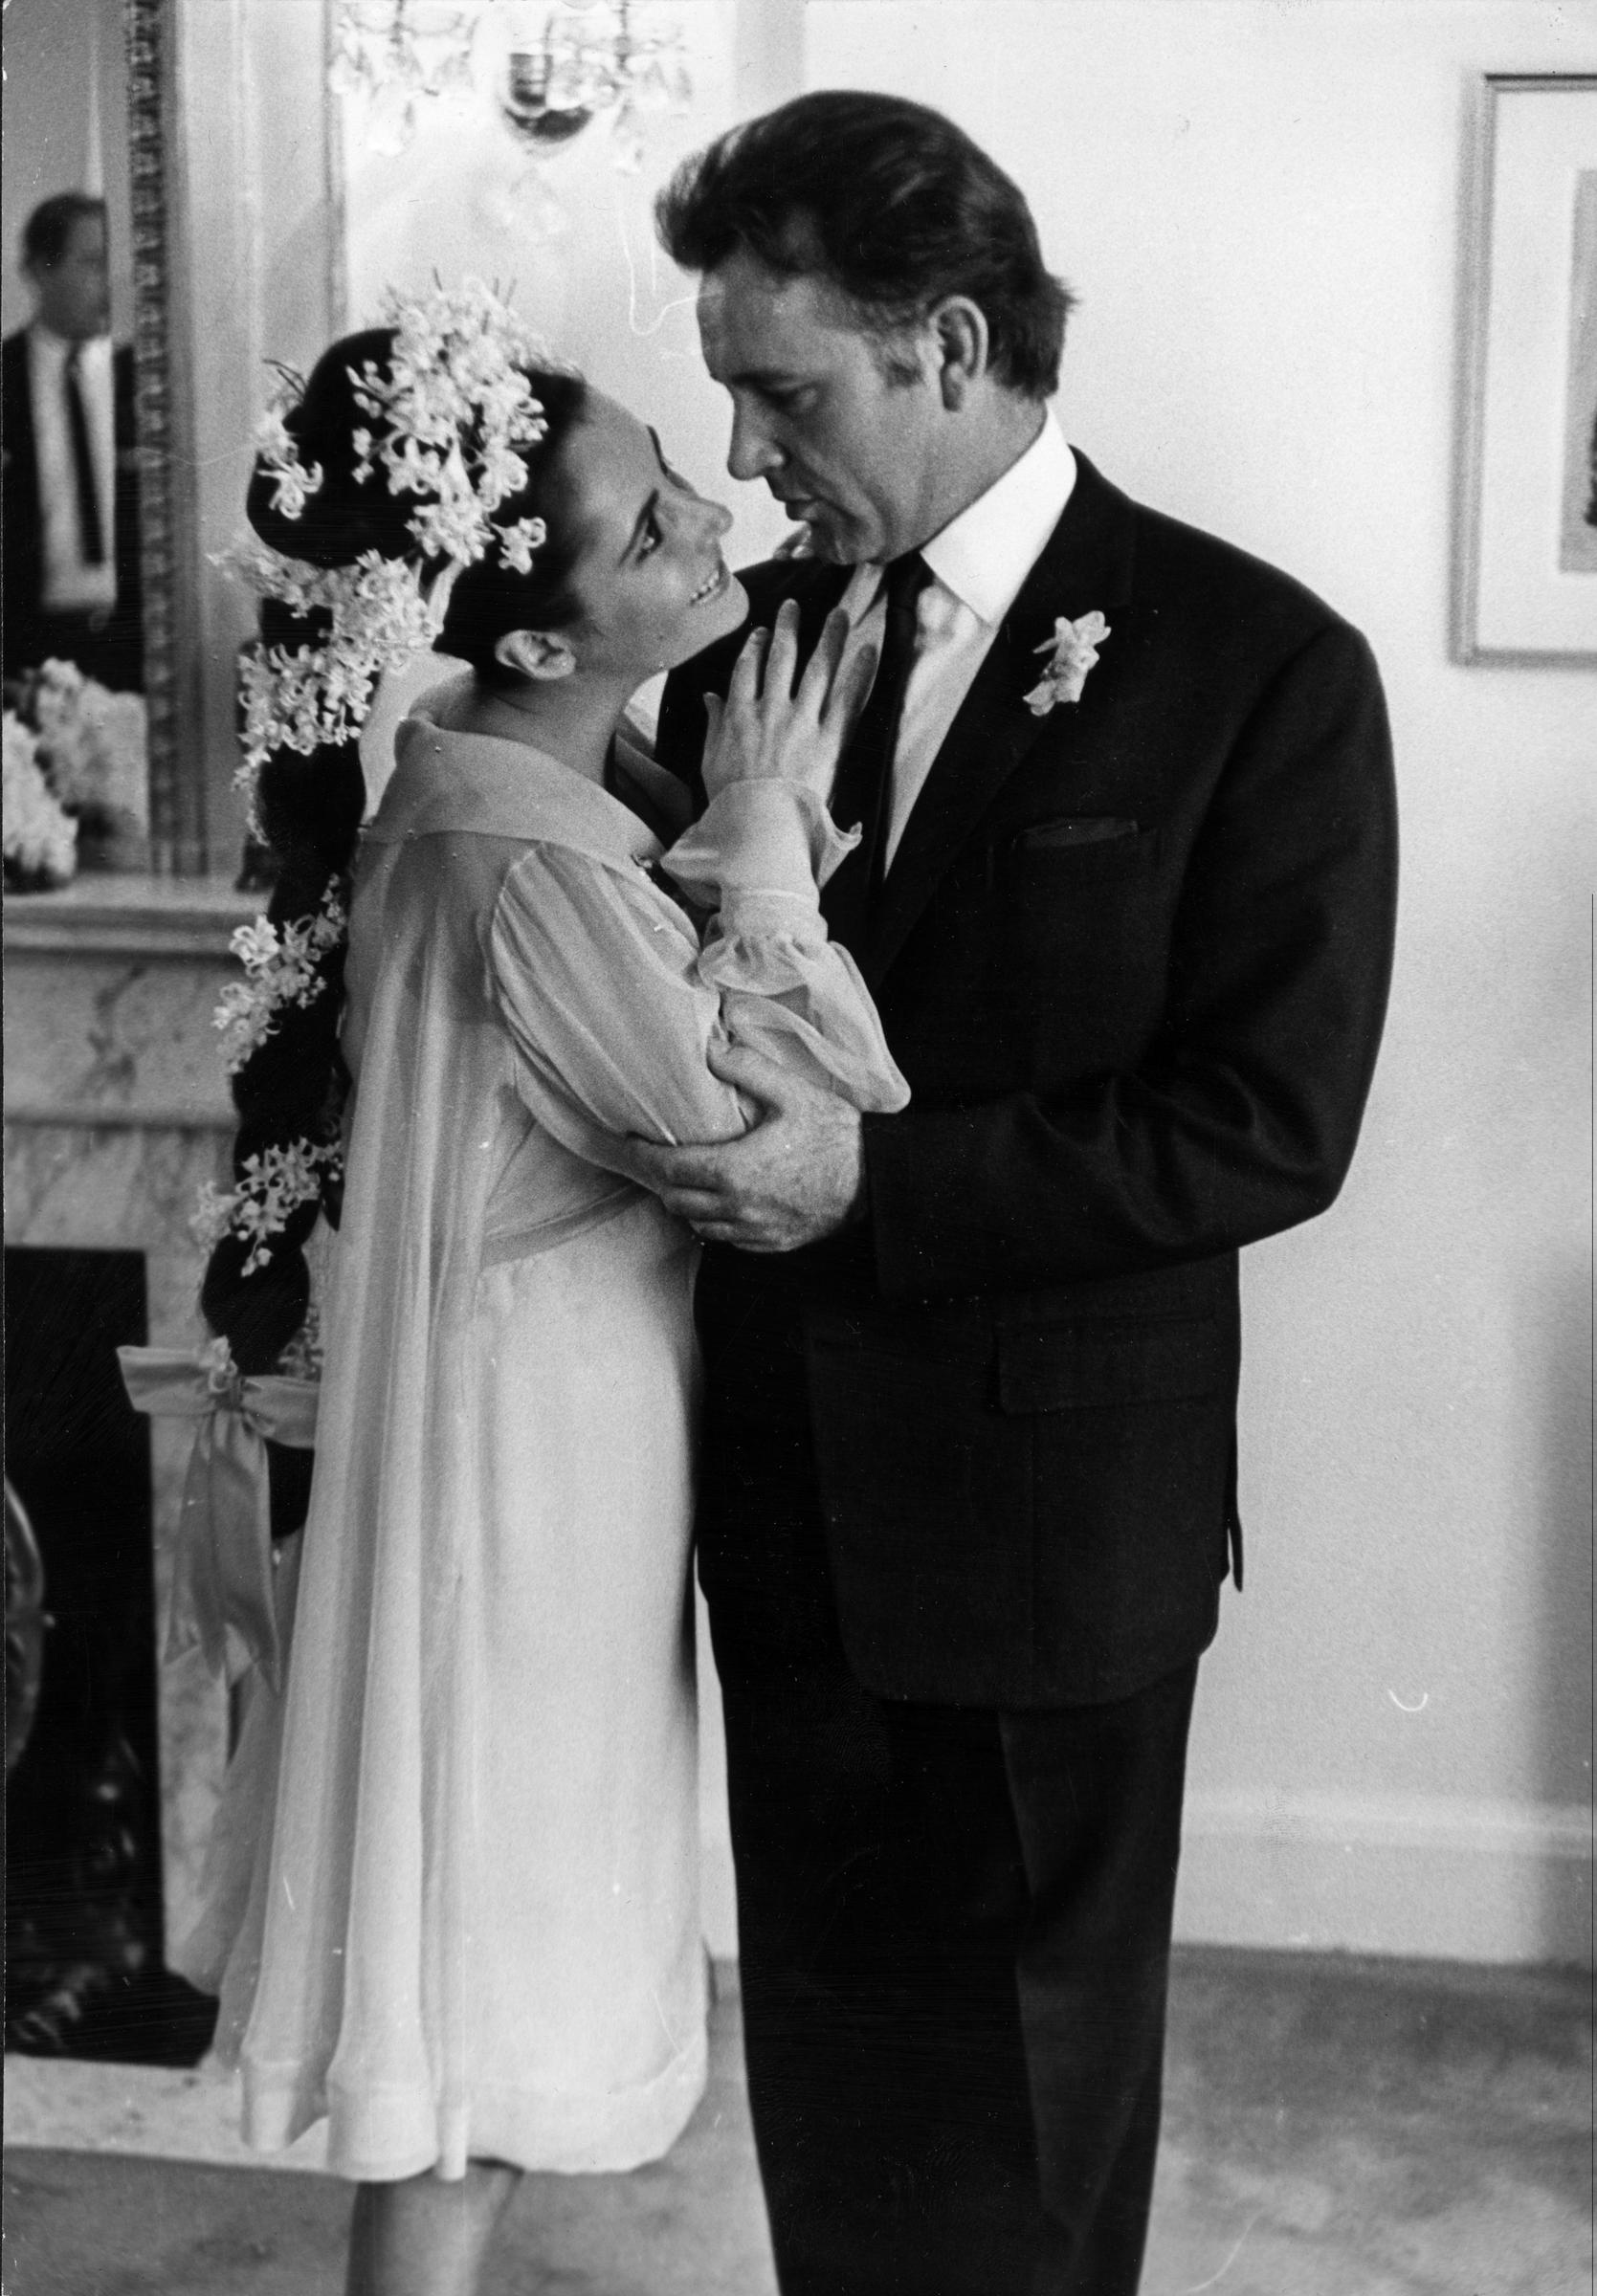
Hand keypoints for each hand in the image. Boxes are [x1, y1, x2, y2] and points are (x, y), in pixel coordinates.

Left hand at [612, 1039, 867, 1250]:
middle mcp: (736, 1208)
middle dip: (660, 1180)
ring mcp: (754, 1232)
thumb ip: (748, 1069)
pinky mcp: (772, 1244)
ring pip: (698, 1225)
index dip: (642, 1156)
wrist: (878, 1182)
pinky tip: (722, 1201)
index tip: (629, 1142)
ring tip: (686, 1179)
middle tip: (655, 1158)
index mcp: (733, 1171)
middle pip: (675, 1201)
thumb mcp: (793, 1093)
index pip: (668, 1169)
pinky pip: (727, 1239)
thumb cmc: (838, 1137)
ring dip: (686, 1204)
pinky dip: (715, 1222)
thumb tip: (711, 1049)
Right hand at [701, 598, 875, 805]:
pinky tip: (868, 650)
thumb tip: (709, 697)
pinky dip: (859, 673)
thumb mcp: (711, 762)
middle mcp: (770, 711)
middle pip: (781, 659)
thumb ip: (713, 724)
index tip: (760, 632)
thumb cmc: (732, 802)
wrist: (758, 828)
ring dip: (828, 638)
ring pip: (817, 669)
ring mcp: (801, 723)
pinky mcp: (828, 741)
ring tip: (838, 615)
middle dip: (788, 628)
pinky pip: (847, 699)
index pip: (746, 670)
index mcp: (739, 716)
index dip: (754, 647)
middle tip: (794, 606)